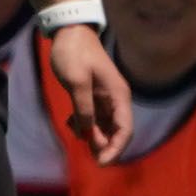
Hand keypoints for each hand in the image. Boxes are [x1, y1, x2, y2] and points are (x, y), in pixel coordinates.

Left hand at [46, 21, 133, 163]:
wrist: (70, 32)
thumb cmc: (75, 54)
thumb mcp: (77, 83)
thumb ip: (83, 109)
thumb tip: (88, 135)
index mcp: (119, 96)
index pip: (125, 130)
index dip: (116, 149)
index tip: (102, 163)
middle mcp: (116, 99)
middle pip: (117, 131)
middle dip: (105, 146)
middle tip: (91, 159)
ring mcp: (105, 97)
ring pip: (104, 125)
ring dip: (94, 136)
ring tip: (79, 141)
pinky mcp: (92, 95)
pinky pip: (93, 116)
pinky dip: (84, 124)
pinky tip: (72, 126)